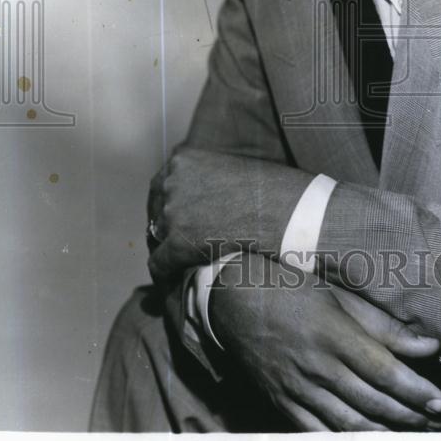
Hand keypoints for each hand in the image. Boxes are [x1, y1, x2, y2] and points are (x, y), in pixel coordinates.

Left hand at [148, 147, 312, 283]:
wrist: (286, 211)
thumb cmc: (269, 190)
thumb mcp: (231, 170)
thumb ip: (205, 179)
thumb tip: (197, 202)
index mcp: (183, 160)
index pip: (159, 187)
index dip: (166, 207)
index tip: (175, 223)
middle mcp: (172, 182)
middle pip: (154, 212)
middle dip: (164, 228)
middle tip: (178, 245)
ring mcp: (172, 212)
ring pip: (155, 238)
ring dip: (167, 250)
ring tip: (182, 264)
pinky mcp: (177, 243)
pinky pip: (159, 264)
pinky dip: (166, 274)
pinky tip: (177, 280)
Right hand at [210, 252, 440, 430]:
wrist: (235, 299)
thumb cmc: (292, 289)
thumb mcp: (339, 297)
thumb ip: (384, 326)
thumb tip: (428, 347)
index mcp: (332, 332)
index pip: (382, 370)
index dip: (414, 390)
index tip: (439, 400)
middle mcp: (316, 364)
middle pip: (370, 401)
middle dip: (408, 416)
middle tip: (434, 422)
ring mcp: (296, 387)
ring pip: (347, 423)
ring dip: (383, 434)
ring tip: (409, 436)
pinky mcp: (281, 402)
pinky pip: (316, 432)